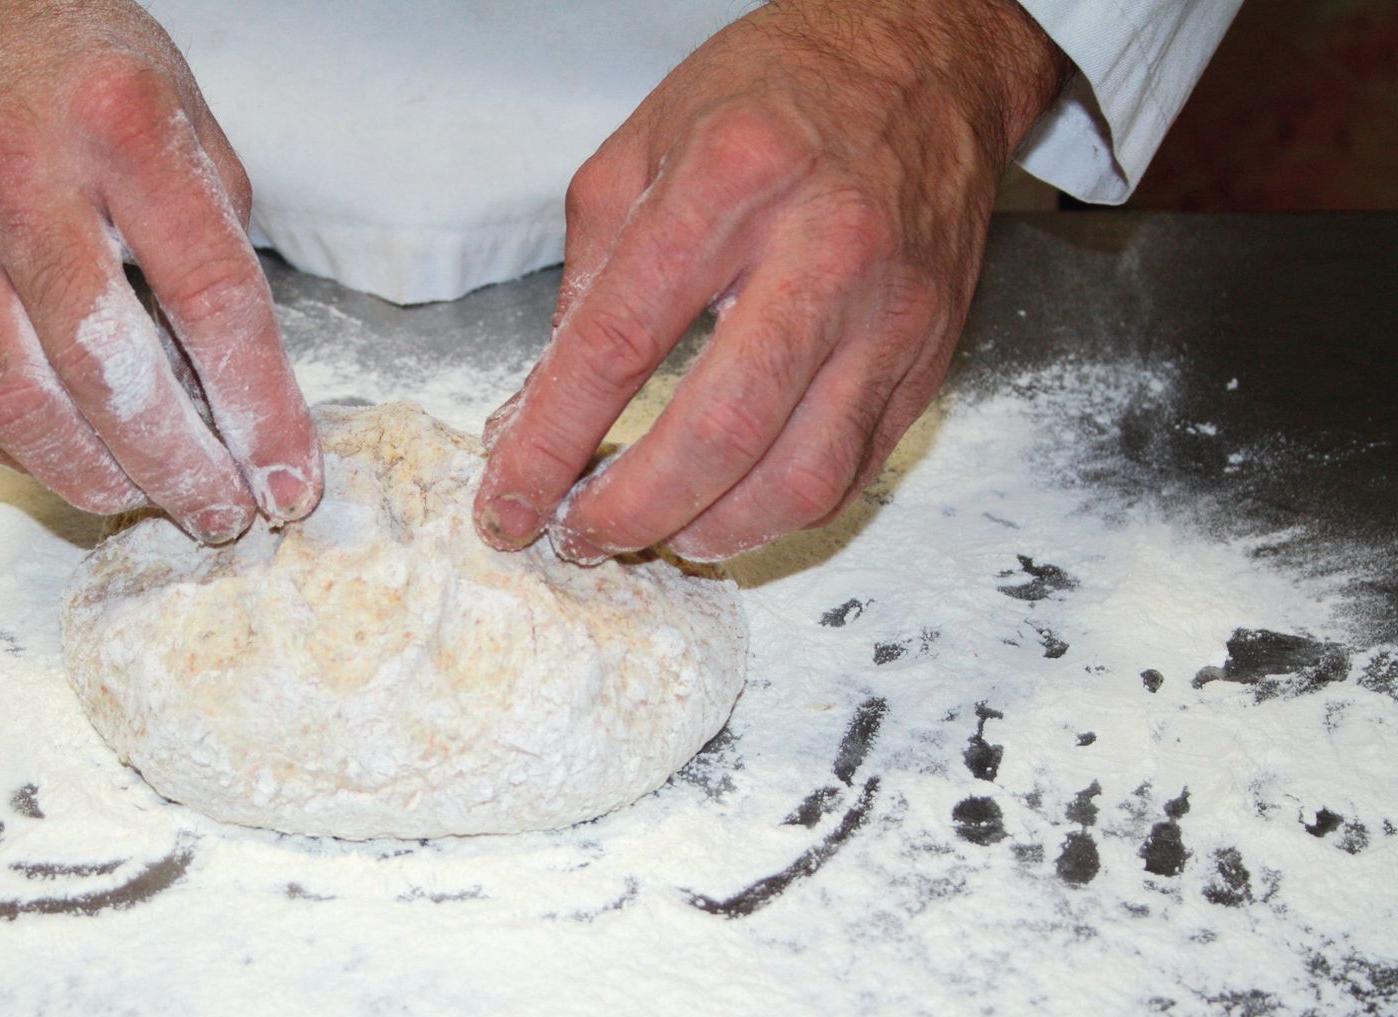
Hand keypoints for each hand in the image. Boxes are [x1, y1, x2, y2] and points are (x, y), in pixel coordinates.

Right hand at [0, 0, 320, 537]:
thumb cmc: (72, 62)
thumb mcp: (179, 111)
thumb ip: (214, 236)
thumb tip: (244, 381)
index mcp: (122, 132)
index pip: (213, 301)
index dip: (260, 409)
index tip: (289, 479)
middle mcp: (21, 183)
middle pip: (109, 372)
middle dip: (178, 468)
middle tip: (221, 515)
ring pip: (21, 404)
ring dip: (97, 479)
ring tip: (148, 502)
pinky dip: (22, 452)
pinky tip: (71, 463)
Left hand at [474, 0, 1067, 561]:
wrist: (927, 57)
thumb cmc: (774, 95)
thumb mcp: (642, 149)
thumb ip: (584, 287)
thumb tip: (531, 418)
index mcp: (731, 182)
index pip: (619, 345)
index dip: (551, 443)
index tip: (509, 504)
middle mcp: (823, 249)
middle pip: (719, 430)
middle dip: (634, 510)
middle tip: (582, 536)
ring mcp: (889, 311)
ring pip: (800, 477)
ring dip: (713, 532)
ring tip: (657, 534)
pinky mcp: (930, 354)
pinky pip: (853, 470)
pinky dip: (778, 513)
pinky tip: (729, 508)